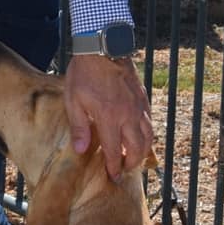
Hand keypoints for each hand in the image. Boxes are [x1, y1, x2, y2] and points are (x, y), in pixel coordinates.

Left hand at [64, 53, 153, 180]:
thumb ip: (79, 127)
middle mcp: (128, 116)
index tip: (113, 176)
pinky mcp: (143, 97)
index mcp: (109, 118)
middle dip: (132, 163)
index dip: (114, 167)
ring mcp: (138, 107)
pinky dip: (147, 134)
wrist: (104, 48)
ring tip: (135, 158)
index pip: (113, 151)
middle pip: (136, 148)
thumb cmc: (85, 74)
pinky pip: (149, 121)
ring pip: (148, 136)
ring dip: (143, 151)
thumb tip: (80, 150)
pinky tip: (140, 136)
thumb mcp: (74, 100)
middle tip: (125, 170)